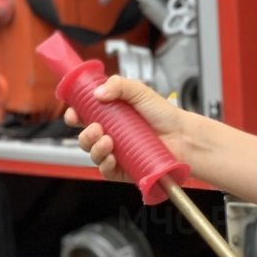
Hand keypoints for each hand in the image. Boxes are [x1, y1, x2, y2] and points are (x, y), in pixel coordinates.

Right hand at [65, 75, 188, 182]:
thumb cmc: (164, 114)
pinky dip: (105, 165)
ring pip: (93, 155)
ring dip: (94, 149)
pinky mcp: (124, 169)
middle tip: (96, 128)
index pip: (83, 117)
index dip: (74, 116)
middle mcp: (111, 134)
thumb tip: (98, 93)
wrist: (183, 136)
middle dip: (84, 134)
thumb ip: (119, 85)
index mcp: (109, 116)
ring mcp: (117, 153)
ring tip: (108, 141)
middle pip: (85, 138)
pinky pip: (106, 171)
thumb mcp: (140, 91)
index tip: (73, 114)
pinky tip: (112, 158)